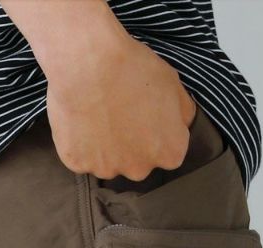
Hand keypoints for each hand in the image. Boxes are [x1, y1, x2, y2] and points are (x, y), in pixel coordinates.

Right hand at [40, 26, 196, 180]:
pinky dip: (81, 143)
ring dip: (105, 145)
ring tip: (98, 113)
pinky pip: (82, 157)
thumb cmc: (132, 68)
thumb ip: (183, 113)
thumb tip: (181, 125)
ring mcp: (107, 169)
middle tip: (120, 112)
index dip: (158, 133)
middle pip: (138, 162)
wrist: (88, 63)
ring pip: (108, 161)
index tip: (147, 115)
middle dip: (132, 144)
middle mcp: (140, 170)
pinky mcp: (78, 164)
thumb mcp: (173, 83)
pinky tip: (81, 118)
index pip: (169, 152)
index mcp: (169, 153)